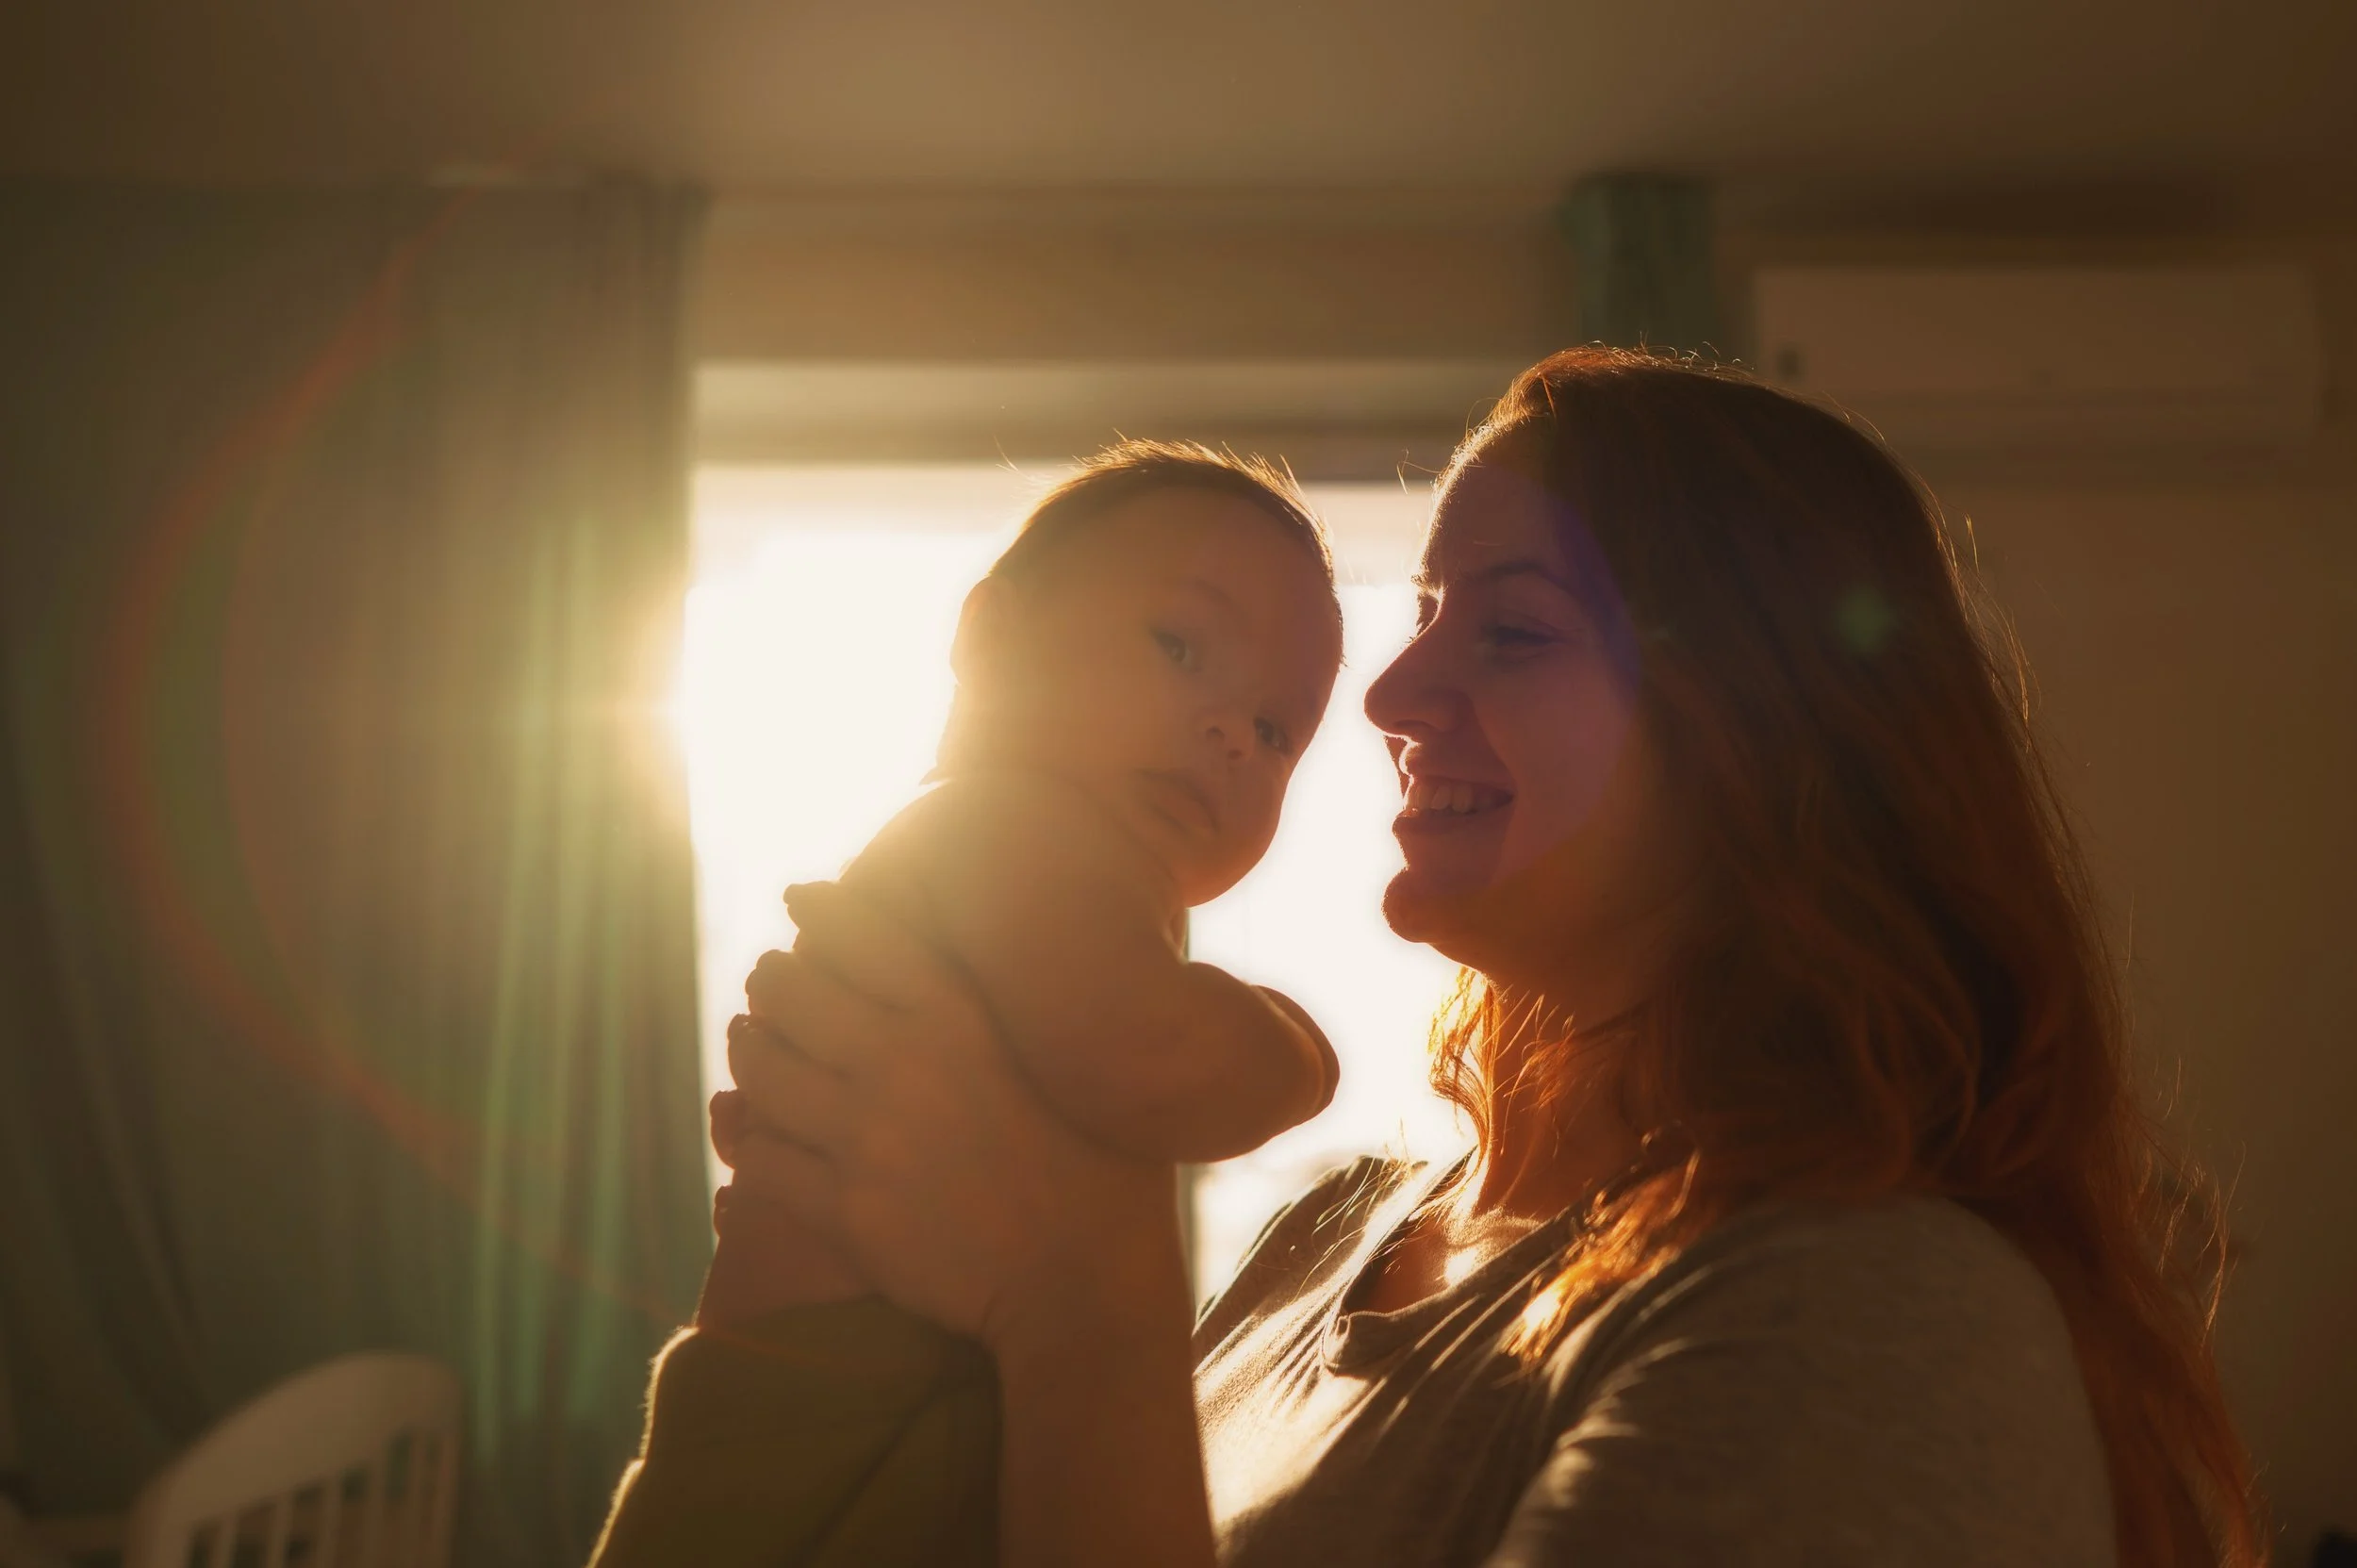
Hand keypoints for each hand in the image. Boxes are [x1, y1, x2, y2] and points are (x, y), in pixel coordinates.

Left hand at [726, 881, 1184, 1351]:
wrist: (1087, 1281)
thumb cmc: (1103, 1171)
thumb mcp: (1071, 1061)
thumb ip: (1019, 1009)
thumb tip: (1008, 961)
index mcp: (962, 1015)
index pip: (861, 932)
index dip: (819, 908)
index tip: (800, 898)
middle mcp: (903, 1062)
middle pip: (791, 991)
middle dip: (773, 982)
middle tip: (770, 983)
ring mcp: (867, 1137)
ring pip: (762, 1069)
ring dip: (749, 1051)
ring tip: (749, 1043)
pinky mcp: (847, 1209)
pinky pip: (763, 1160)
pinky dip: (749, 1142)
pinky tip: (752, 1138)